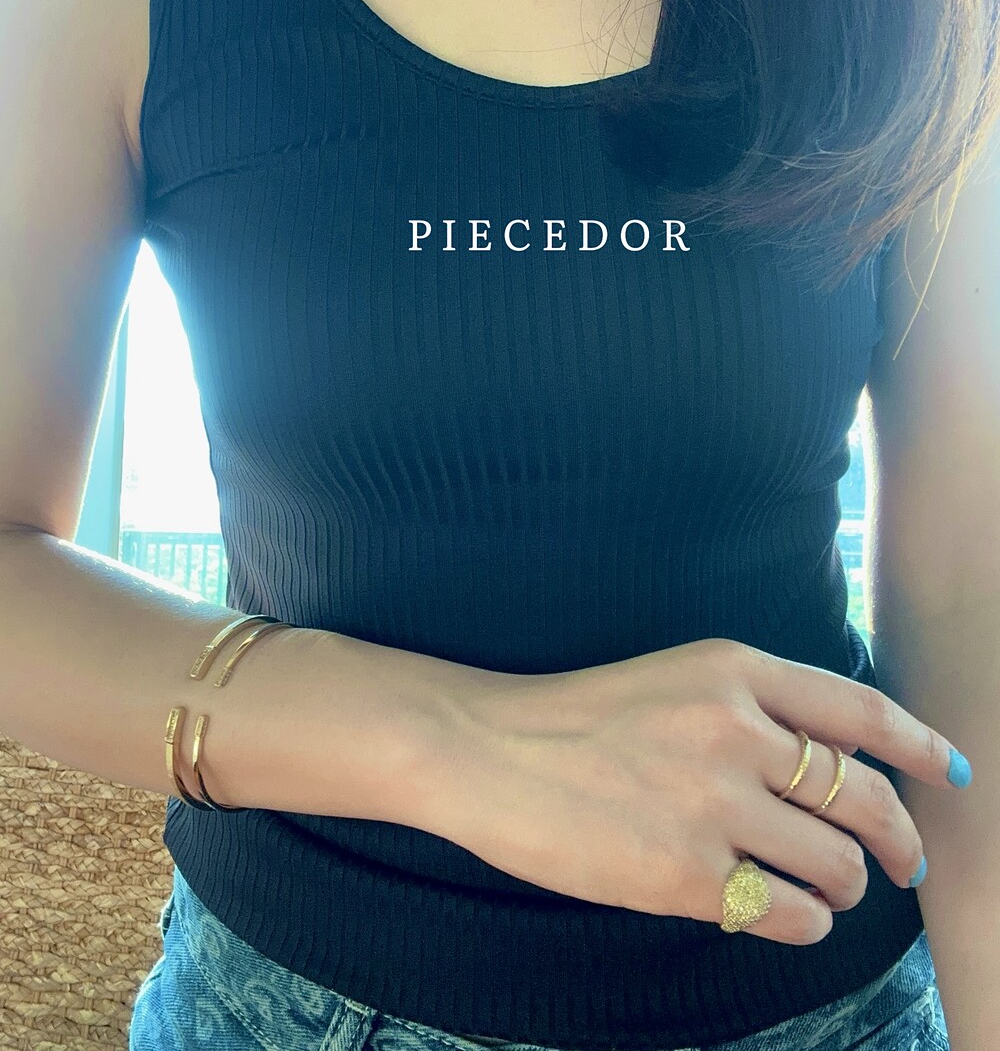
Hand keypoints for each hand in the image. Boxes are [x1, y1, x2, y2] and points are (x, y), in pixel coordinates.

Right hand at [435, 638, 960, 944]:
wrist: (487, 751)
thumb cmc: (578, 716)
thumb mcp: (675, 676)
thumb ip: (755, 707)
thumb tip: (837, 764)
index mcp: (733, 671)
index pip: (861, 712)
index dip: (922, 745)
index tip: (951, 772)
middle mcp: (736, 731)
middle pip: (866, 798)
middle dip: (902, 840)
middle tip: (904, 862)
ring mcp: (713, 804)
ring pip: (839, 865)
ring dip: (846, 886)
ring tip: (824, 890)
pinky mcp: (685, 874)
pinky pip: (790, 914)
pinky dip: (802, 921)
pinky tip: (782, 912)